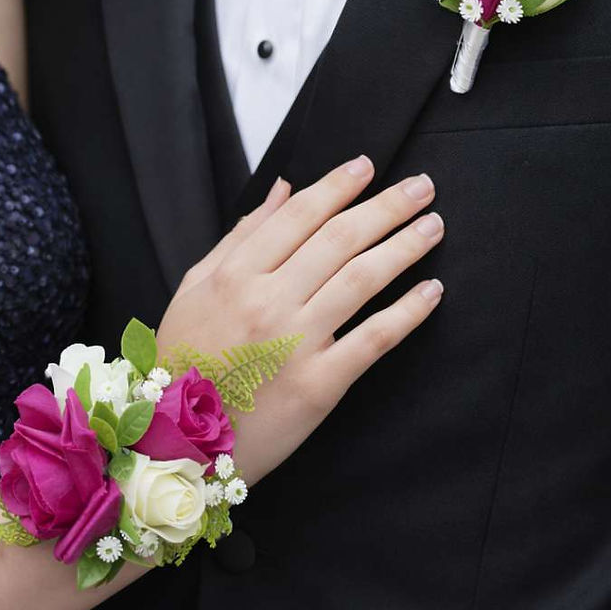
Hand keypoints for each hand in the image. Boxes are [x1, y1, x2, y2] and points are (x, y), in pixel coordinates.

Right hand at [157, 155, 443, 482]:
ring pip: (361, 279)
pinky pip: (373, 339)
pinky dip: (407, 311)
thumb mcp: (195, 289)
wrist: (177, 443)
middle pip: (338, 239)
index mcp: (234, 276)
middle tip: (421, 186)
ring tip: (433, 226)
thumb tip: (283, 189)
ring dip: (404, 247)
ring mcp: (295, 343)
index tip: (367, 166)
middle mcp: (266, 301)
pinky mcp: (319, 385)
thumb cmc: (185, 360)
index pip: (298, 216)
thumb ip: (240, 237)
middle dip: (386, 206)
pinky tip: (432, 290)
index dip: (337, 186)